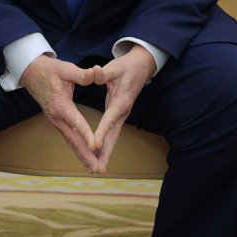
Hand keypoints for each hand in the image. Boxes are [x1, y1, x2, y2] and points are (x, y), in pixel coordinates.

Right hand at [20, 56, 101, 171]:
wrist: (31, 72)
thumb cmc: (49, 70)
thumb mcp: (65, 69)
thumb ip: (81, 74)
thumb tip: (95, 73)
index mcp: (60, 105)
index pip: (76, 121)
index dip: (86, 134)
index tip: (96, 146)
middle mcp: (57, 117)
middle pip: (73, 139)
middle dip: (86, 154)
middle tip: (97, 168)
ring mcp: (56, 121)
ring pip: (71, 141)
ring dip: (82, 155)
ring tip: (94, 168)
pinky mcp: (57, 121)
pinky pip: (69, 138)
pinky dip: (78, 148)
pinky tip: (86, 157)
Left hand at [92, 45, 155, 173]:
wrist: (142, 67)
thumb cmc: (127, 66)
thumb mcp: (115, 67)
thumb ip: (104, 73)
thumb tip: (95, 72)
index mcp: (121, 100)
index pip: (110, 118)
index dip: (102, 132)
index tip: (94, 145)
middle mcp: (122, 111)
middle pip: (114, 135)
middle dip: (106, 153)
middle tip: (98, 170)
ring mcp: (122, 115)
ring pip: (114, 137)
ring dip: (106, 153)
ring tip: (98, 169)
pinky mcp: (119, 115)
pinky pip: (112, 133)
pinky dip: (107, 145)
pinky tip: (99, 155)